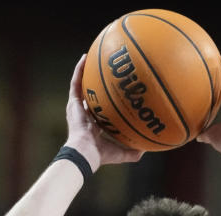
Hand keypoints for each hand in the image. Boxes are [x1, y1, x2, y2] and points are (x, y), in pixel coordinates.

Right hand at [63, 54, 143, 170]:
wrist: (85, 152)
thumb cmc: (101, 155)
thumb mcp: (121, 153)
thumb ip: (133, 152)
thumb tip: (147, 150)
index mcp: (93, 125)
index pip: (98, 110)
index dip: (104, 101)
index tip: (113, 92)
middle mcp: (83, 115)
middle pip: (89, 94)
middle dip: (94, 83)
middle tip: (104, 71)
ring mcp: (77, 108)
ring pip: (80, 85)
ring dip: (84, 71)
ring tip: (91, 56)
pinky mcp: (72, 103)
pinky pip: (75, 82)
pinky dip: (79, 70)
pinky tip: (84, 57)